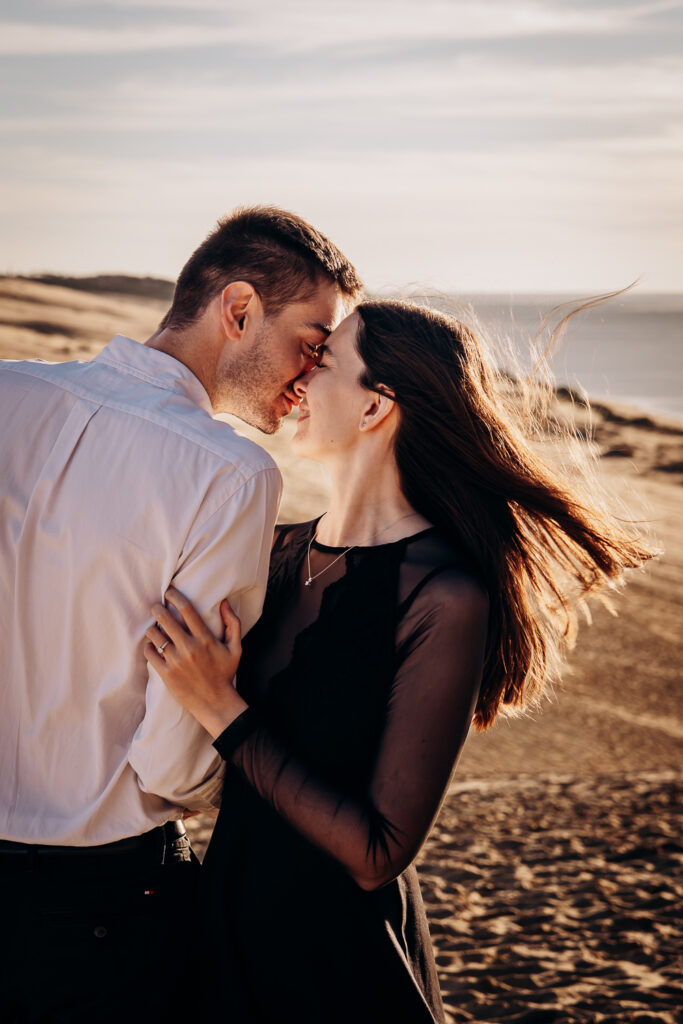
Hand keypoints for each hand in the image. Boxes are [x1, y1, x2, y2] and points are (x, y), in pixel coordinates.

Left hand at [144, 586, 247, 738]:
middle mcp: (189, 648)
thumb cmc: (225, 673)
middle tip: (156, 607)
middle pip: (165, 619)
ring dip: (153, 628)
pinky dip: (149, 647)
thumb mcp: (236, 648)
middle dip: (157, 609)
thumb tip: (225, 602)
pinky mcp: (166, 674)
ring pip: (154, 635)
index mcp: (205, 639)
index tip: (169, 591)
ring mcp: (175, 661)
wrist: (215, 702)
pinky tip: (154, 646)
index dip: (175, 596)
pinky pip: (150, 653)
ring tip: (155, 628)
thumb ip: (233, 623)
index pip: (186, 610)